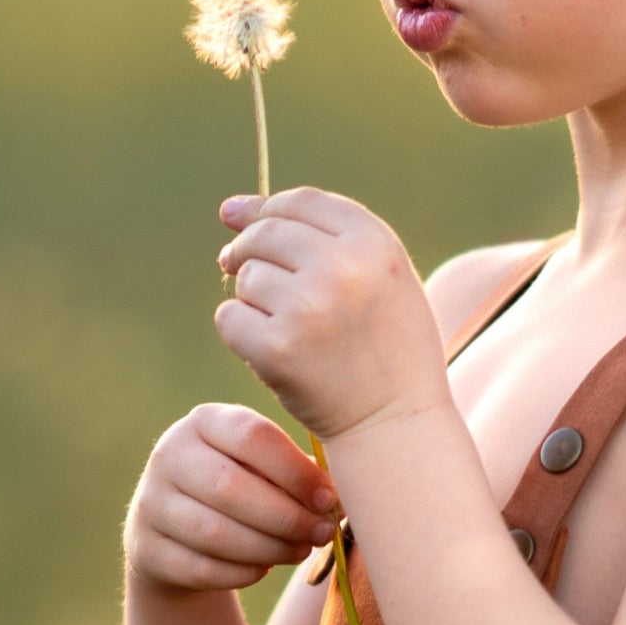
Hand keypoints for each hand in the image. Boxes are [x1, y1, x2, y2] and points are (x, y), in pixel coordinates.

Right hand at [126, 401, 339, 593]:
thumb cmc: (242, 488)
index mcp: (204, 422)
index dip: (296, 472)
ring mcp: (151, 503)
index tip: (329, 499)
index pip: (252, 437)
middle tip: (320, 533)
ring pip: (215, 534)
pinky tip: (265, 566)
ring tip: (300, 550)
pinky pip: (201, 568)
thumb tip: (335, 501)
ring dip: (269, 548)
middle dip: (286, 517)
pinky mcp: (147, 548)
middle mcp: (169, 455)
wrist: (178, 530)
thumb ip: (297, 474)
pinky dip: (243, 572)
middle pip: (230, 488)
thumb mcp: (263, 467)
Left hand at [213, 190, 446, 440]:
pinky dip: (239, 332)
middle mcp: (342, 268)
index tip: (234, 216)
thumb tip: (232, 210)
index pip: (301, 202)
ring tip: (284, 326)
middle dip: (245, 250)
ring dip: (252, 299)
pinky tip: (267, 349)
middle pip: (266, 234)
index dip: (263, 207)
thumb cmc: (387, 349)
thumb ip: (326, 238)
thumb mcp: (382, 278)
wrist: (395, 423)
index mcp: (374, 244)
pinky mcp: (277, 347)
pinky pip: (230, 318)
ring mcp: (308, 307)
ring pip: (247, 278)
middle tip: (238, 269)